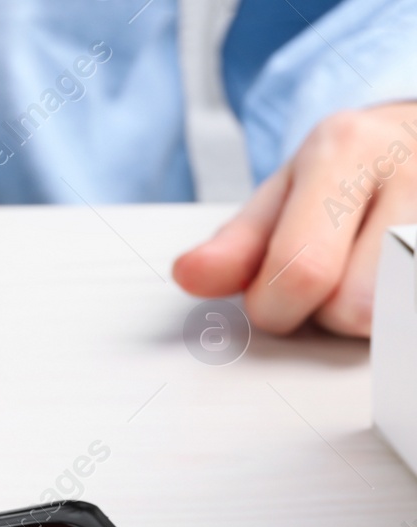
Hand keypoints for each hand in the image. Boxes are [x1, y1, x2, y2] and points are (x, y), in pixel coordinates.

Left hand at [173, 102, 416, 338]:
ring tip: (376, 277)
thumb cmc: (355, 173)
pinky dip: (402, 315)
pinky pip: (414, 317)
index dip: (276, 307)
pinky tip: (398, 285)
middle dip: (330, 315)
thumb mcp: (285, 194)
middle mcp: (415, 167)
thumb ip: (236, 245)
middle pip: (356, 308)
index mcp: (346, 148)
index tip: (279, 295)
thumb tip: (190, 276)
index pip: (298, 272)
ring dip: (379, 319)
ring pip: (398, 320)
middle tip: (337, 283)